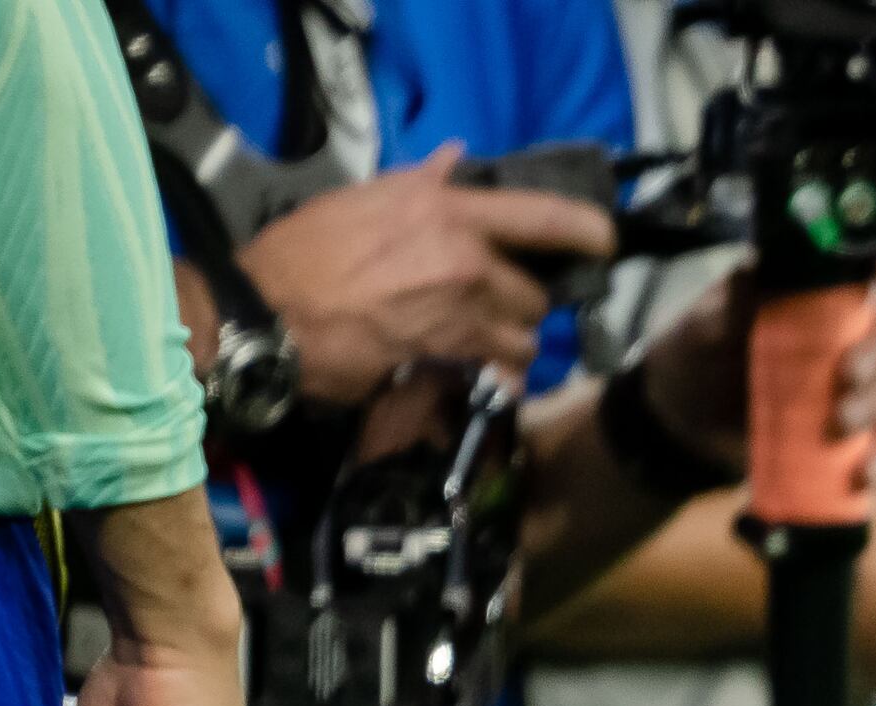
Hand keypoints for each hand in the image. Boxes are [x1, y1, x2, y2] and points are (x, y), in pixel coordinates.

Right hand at [234, 145, 614, 400]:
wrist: (269, 316)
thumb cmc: (304, 254)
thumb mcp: (360, 201)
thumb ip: (420, 184)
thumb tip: (457, 158)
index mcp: (445, 210)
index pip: (542, 215)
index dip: (587, 229)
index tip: (606, 241)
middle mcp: (468, 257)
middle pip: (536, 289)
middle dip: (518, 302)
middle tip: (487, 306)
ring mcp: (466, 309)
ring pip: (526, 334)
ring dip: (510, 342)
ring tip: (474, 340)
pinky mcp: (456, 356)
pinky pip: (505, 369)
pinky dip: (498, 375)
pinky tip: (474, 372)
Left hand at [635, 260, 875, 471]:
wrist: (686, 418)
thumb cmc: (702, 353)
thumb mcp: (714, 318)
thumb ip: (741, 294)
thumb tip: (764, 266)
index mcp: (828, 292)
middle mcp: (858, 333)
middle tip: (848, 373)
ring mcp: (864, 385)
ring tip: (841, 422)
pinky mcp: (861, 433)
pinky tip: (864, 472)